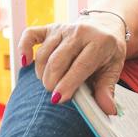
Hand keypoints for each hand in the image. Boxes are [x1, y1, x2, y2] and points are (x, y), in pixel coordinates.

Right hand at [19, 2, 137, 114]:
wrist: (105, 26)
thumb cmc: (108, 52)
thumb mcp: (113, 69)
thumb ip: (106, 89)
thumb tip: (108, 110)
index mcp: (99, 42)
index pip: (80, 66)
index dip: (68, 84)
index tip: (58, 99)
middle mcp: (80, 32)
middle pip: (57, 61)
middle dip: (52, 82)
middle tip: (54, 96)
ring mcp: (63, 28)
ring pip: (43, 53)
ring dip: (42, 73)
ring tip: (50, 83)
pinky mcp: (50, 28)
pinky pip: (30, 35)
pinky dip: (23, 48)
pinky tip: (25, 63)